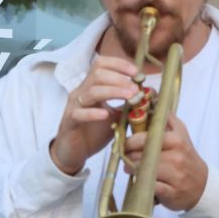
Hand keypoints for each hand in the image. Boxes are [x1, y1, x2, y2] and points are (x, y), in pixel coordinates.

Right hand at [50, 56, 140, 175]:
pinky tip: (105, 115)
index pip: (101, 64)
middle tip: (136, 88)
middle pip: (97, 74)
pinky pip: (79, 113)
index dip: (118, 64)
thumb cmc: (94, 132)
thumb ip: (128, 105)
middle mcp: (82, 92)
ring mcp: (74, 106)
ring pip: (91, 91)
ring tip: (130, 97)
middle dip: (119, 78)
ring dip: (113, 91)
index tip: (136, 72)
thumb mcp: (116, 116)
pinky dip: (93, 113)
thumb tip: (149, 96)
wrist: (74, 152)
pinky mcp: (70, 122)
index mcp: (91, 87)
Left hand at [124, 114, 206, 211]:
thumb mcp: (180, 134)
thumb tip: (151, 100)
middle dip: (128, 155)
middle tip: (125, 156)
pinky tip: (139, 181)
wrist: (202, 184)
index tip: (124, 143)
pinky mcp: (171, 192)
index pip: (145, 137)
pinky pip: (149, 186)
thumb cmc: (186, 157)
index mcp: (176, 139)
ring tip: (130, 168)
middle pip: (141, 154)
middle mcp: (177, 156)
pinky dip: (141, 184)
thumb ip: (166, 118)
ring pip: (142, 170)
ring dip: (132, 169)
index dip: (130, 140)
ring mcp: (175, 175)